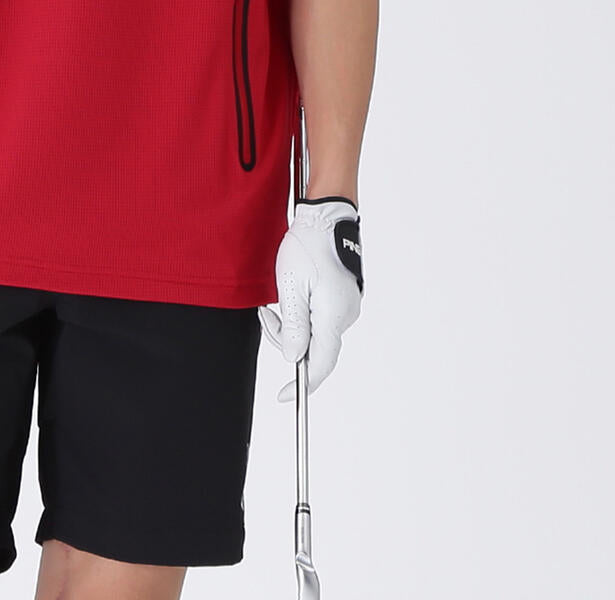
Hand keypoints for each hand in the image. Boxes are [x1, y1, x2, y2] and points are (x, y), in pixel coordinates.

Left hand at [259, 196, 363, 400]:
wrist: (326, 217)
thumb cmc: (307, 246)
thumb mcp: (291, 286)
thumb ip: (294, 327)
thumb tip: (295, 359)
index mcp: (332, 316)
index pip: (320, 364)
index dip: (302, 384)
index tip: (284, 396)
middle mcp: (345, 316)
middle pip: (313, 347)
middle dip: (286, 338)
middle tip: (266, 314)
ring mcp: (347, 306)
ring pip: (315, 331)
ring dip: (293, 322)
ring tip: (277, 298)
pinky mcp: (344, 297)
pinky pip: (321, 317)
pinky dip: (303, 313)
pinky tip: (294, 292)